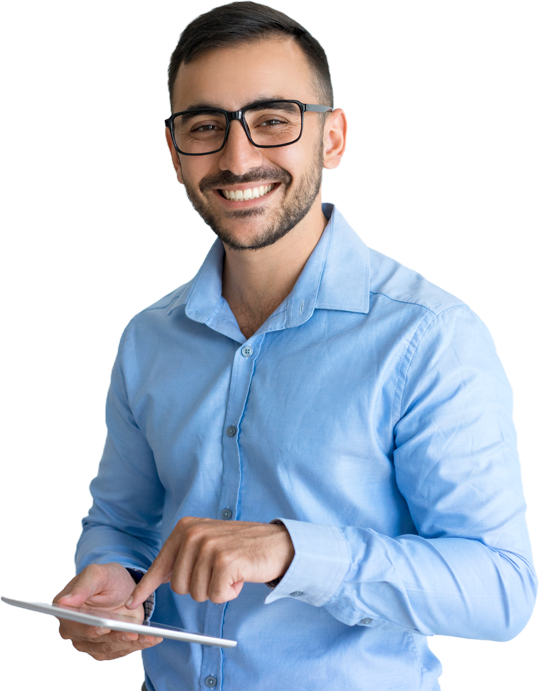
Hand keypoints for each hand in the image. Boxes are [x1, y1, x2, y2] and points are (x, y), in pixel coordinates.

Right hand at [53, 562, 162, 660]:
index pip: (75, 624)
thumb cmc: (108, 579)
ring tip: (146, 636)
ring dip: (129, 643)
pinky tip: (150, 638)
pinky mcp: (106, 647)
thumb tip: (64, 602)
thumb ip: (83, 586)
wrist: (125, 587)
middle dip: (115, 637)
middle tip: (131, 633)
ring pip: (109, 647)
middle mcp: (75, 629)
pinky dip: (137, 645)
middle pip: (94, 639)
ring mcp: (90, 641)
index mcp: (67, 611)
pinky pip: (121, 650)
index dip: (89, 628)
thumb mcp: (97, 574)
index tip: (103, 628)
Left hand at [125, 517, 294, 607]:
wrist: (277, 543)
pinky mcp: (225, 561)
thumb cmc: (241, 547)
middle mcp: (194, 534)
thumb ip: (181, 557)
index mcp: (185, 528)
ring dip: (216, 590)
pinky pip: (215, 596)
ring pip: (197, 594)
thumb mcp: (206, 544)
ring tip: (231, 571)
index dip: (145, 587)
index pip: (160, 564)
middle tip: (219, 572)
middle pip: (179, 587)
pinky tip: (239, 576)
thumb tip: (153, 581)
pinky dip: (228, 593)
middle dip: (200, 588)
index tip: (131, 601)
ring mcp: (209, 546)